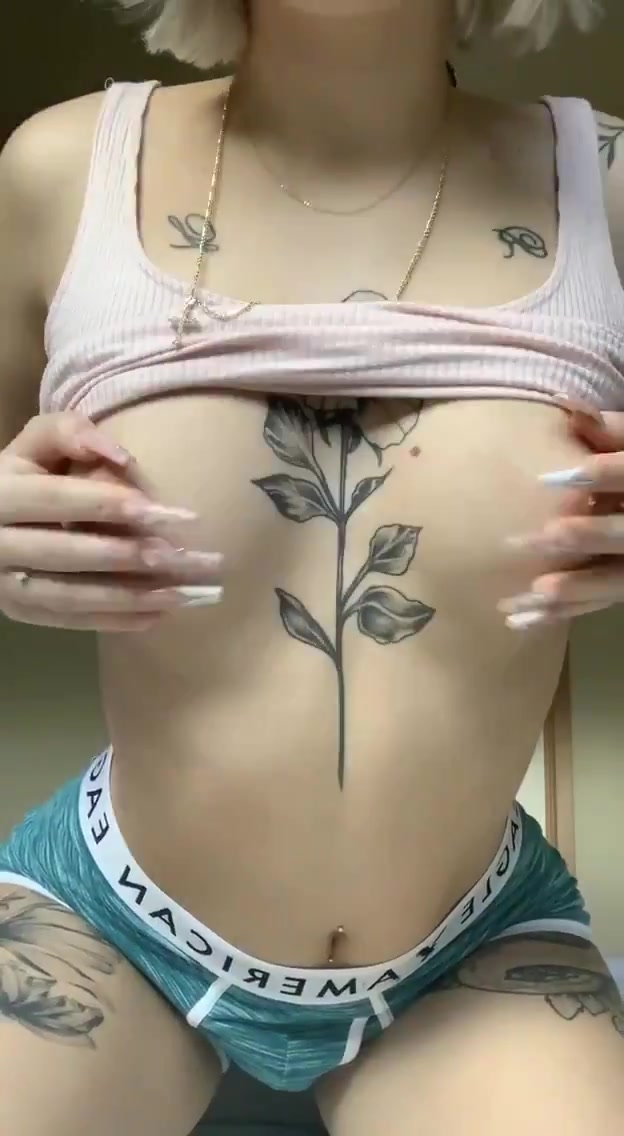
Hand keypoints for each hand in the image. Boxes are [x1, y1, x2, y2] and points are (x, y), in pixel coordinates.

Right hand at [0, 414, 222, 630]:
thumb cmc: (29, 473)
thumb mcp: (38, 443)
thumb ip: (70, 433)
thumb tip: (121, 457)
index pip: (56, 498)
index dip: (107, 504)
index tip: (162, 512)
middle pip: (63, 552)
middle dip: (124, 555)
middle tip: (179, 557)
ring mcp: (2, 583)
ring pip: (68, 595)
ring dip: (127, 597)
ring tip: (181, 594)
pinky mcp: (18, 612)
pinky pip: (69, 620)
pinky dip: (114, 620)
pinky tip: (157, 615)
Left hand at [500, 401, 623, 628]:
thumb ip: (607, 429)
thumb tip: (563, 402)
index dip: (603, 474)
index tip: (553, 477)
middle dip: (586, 536)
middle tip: (538, 538)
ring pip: (616, 578)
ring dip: (576, 587)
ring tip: (533, 592)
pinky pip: (600, 602)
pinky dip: (563, 611)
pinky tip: (523, 620)